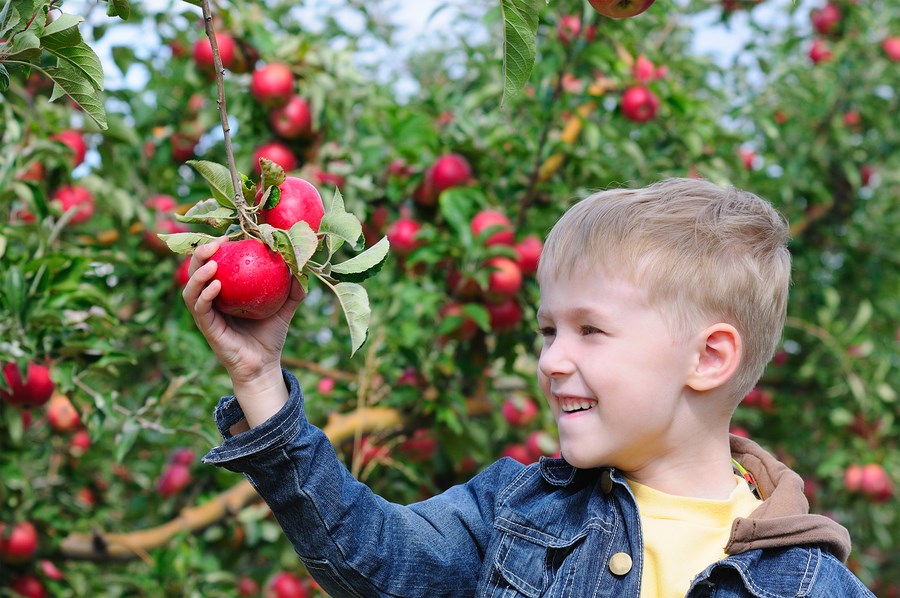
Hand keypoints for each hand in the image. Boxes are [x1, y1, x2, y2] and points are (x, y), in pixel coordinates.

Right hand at [182, 238, 305, 385]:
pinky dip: (205, 295)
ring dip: (197, 273)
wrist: (265, 365)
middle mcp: (211, 301)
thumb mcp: (285, 308)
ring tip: (212, 261)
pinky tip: (216, 285)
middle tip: (215, 242)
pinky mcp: (207, 328)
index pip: (214, 263)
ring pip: (190, 289)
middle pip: (195, 271)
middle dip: (199, 254)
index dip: (216, 248)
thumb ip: (294, 289)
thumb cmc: (271, 335)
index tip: (229, 235)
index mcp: (225, 292)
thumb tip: (303, 265)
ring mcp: (207, 315)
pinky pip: (200, 308)